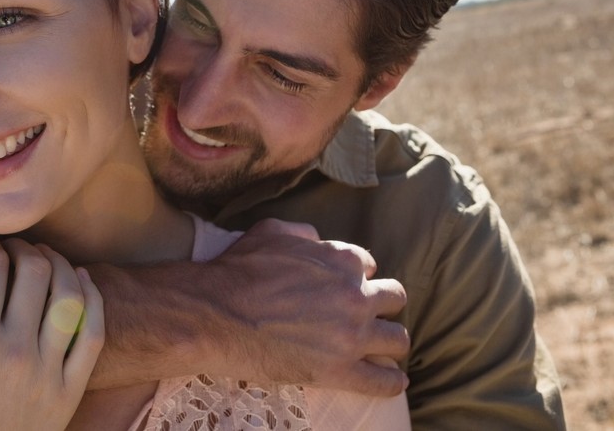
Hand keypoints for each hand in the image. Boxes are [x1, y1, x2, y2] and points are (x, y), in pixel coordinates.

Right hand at [0, 234, 103, 430]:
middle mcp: (16, 351)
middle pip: (35, 271)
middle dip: (23, 247)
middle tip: (12, 247)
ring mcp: (48, 371)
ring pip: (69, 294)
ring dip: (60, 264)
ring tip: (44, 257)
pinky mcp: (71, 389)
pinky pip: (93, 332)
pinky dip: (93, 298)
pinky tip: (81, 281)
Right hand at [211, 218, 408, 395]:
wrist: (215, 313)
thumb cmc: (238, 270)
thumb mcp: (271, 231)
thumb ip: (303, 233)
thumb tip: (317, 239)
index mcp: (341, 260)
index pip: (369, 266)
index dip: (357, 277)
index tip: (346, 289)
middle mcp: (355, 295)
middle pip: (394, 300)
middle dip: (383, 306)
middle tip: (367, 317)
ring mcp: (351, 336)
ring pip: (398, 340)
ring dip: (390, 342)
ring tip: (381, 350)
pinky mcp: (340, 371)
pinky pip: (384, 381)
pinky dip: (392, 381)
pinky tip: (393, 381)